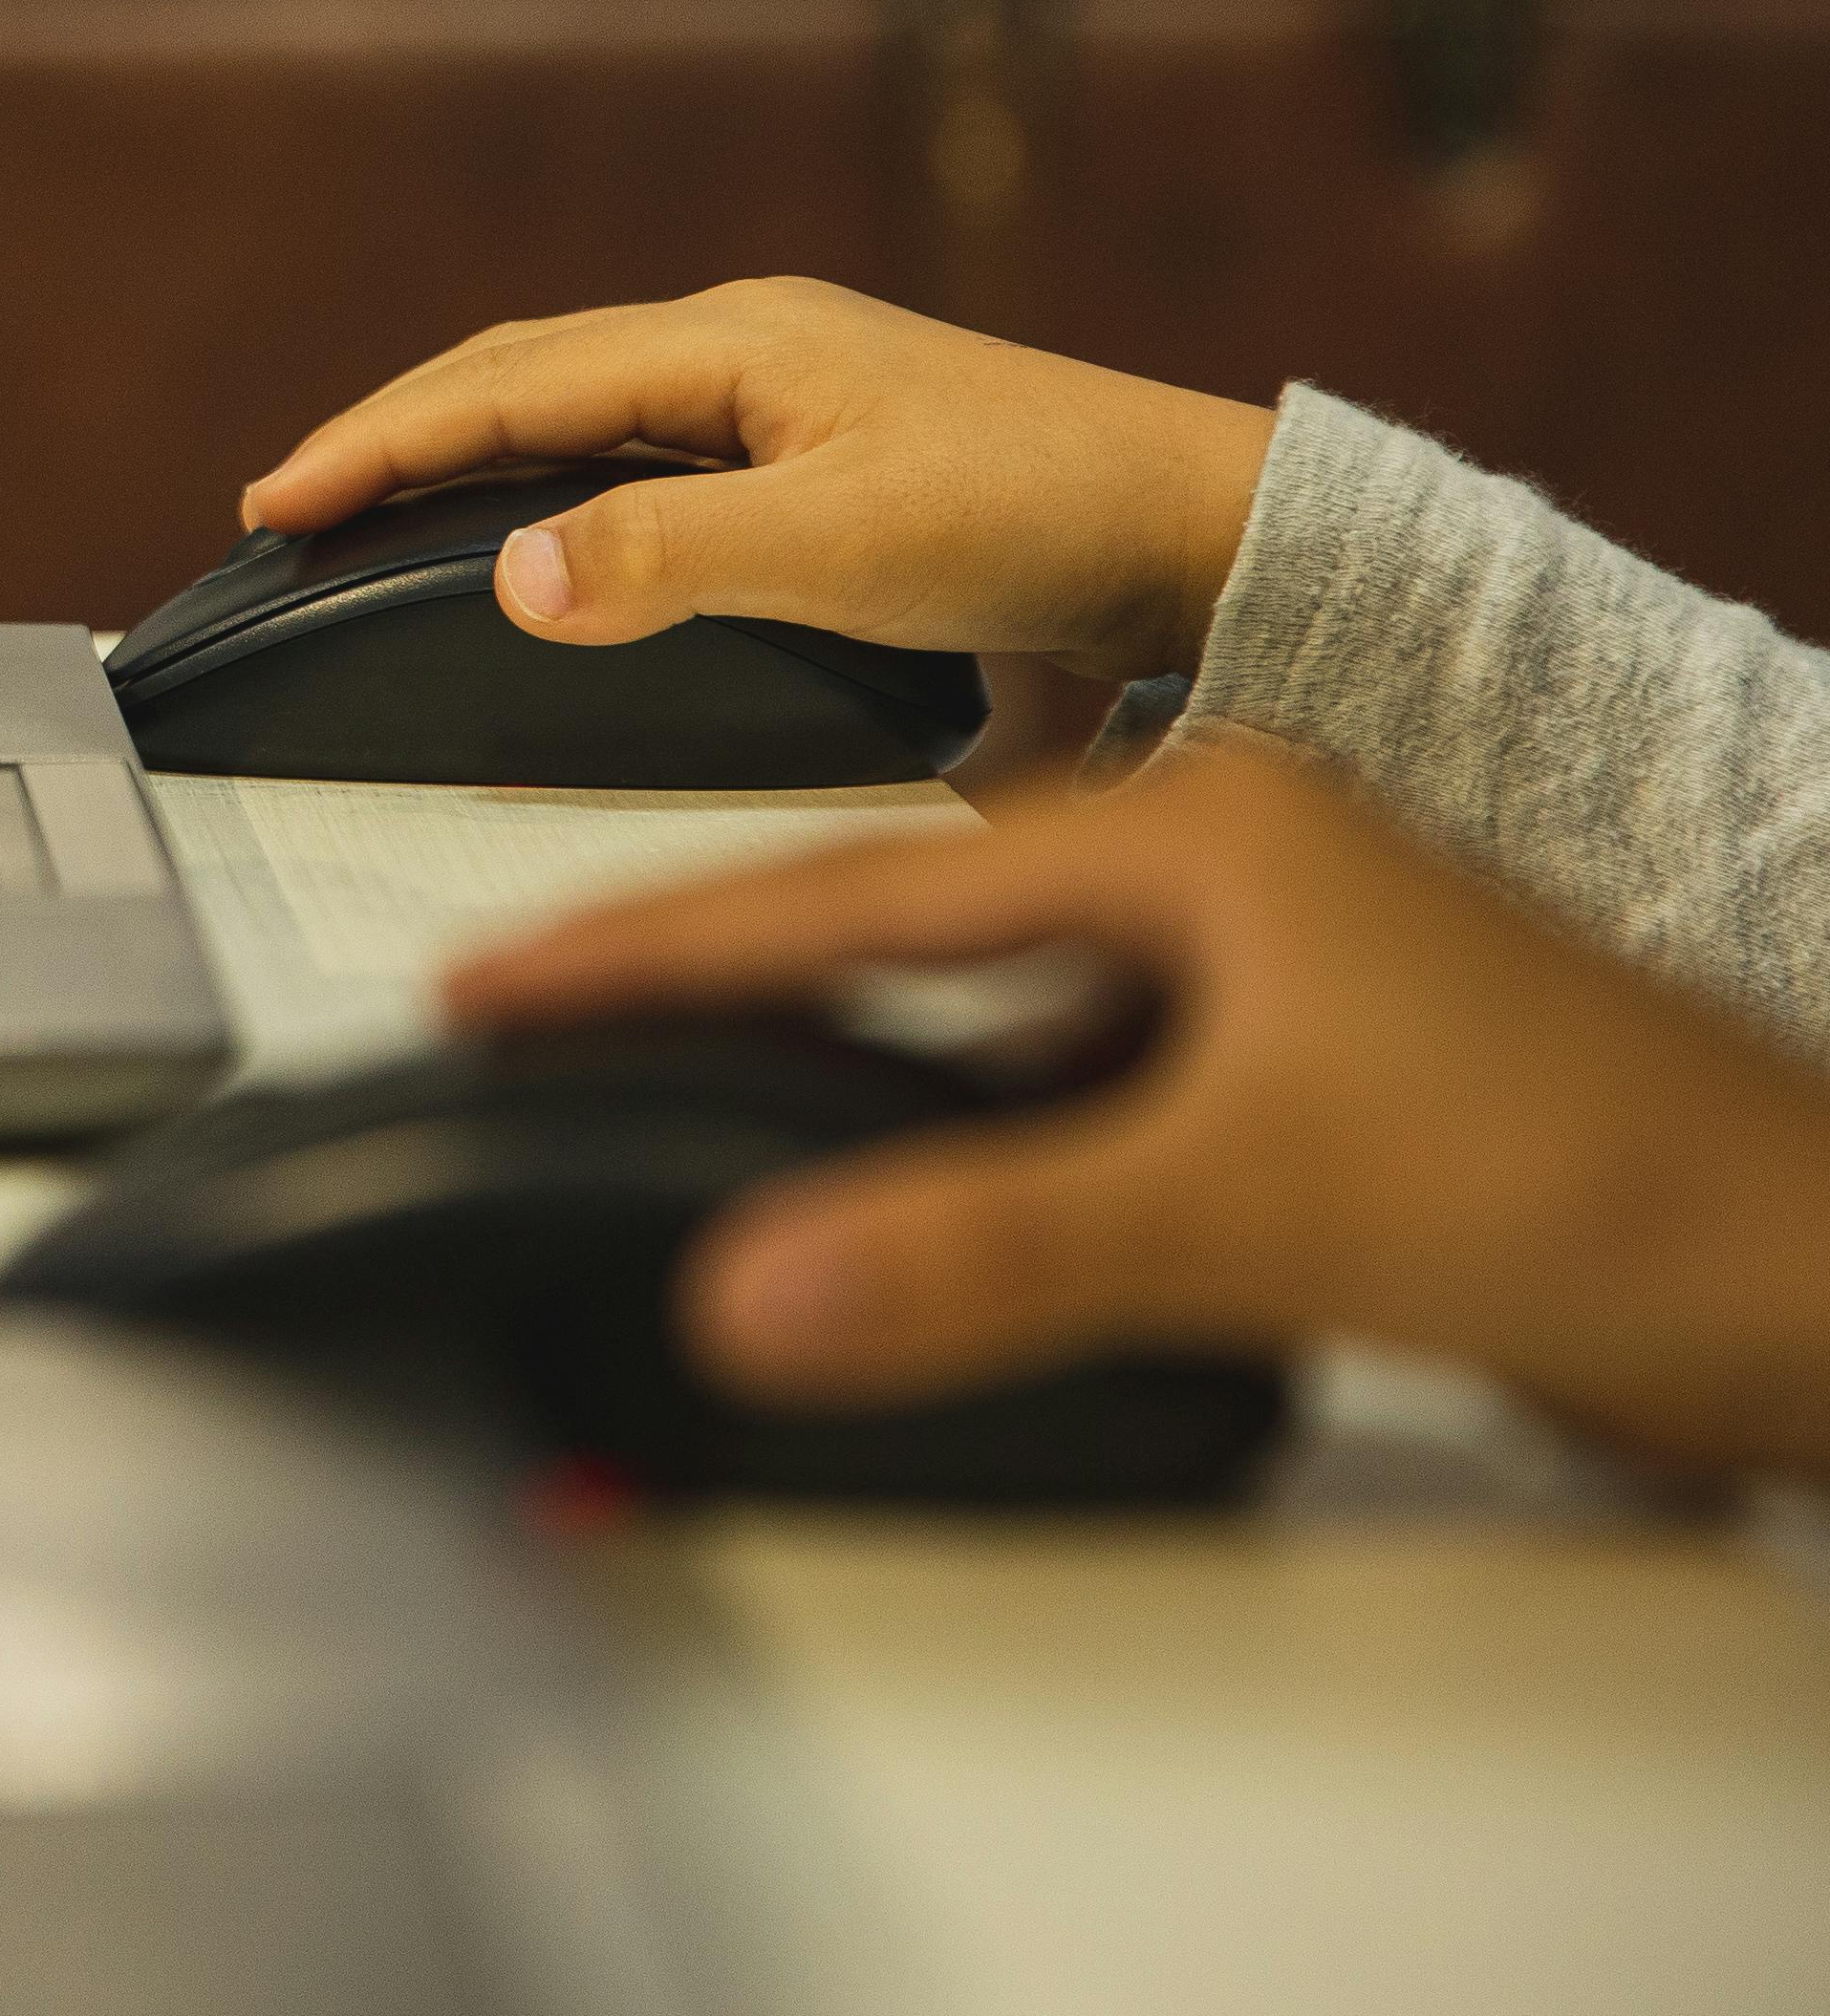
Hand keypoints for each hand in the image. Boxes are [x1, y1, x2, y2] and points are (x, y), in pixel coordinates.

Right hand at [238, 278, 1274, 685]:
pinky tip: (544, 535)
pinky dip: (551, 482)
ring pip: (580, 407)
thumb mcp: (845, 547)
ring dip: (469, 452)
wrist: (1211, 531)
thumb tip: (502, 578)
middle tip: (290, 507)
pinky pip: (641, 449)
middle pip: (521, 373)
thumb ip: (666, 559)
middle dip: (395, 435)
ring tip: (380, 514)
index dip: (375, 443)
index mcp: (732, 343)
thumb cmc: (1047, 520)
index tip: (271, 504)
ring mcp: (789, 393)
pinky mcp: (826, 451)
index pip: (501, 385)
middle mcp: (748, 346)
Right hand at [449, 748, 1829, 1476]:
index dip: (650, 945)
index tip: (490, 980)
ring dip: (841, 1064)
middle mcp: (1222, 867)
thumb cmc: (1629, 1189)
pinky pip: (1069, 1092)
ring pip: (985, 1013)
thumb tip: (745, 1292)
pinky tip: (909, 1201)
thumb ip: (989, 1250)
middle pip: (897, 923)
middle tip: (537, 1016)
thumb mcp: (1264, 1207)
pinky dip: (964, 1141)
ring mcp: (1272, 971)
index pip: (850, 891)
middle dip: (709, 974)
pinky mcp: (1310, 1079)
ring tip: (676, 1098)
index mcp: (1190, 826)